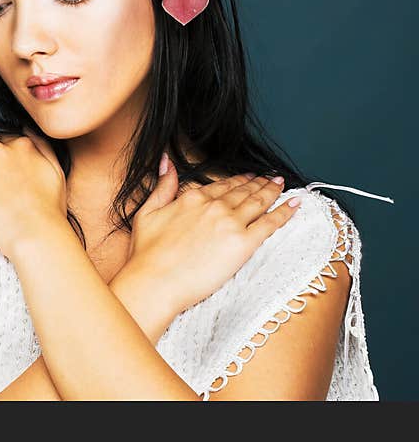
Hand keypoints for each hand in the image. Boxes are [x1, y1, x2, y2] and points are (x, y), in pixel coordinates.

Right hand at [126, 156, 301, 314]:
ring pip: (259, 202)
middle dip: (258, 183)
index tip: (247, 178)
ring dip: (272, 191)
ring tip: (281, 185)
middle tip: (270, 179)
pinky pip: (270, 223)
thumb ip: (162, 185)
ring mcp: (231, 224)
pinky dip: (285, 212)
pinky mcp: (244, 244)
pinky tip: (295, 204)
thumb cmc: (147, 254)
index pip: (221, 186)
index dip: (237, 181)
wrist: (155, 280)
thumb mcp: (148, 211)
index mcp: (193, 199)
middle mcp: (215, 206)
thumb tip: (166, 161)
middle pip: (243, 191)